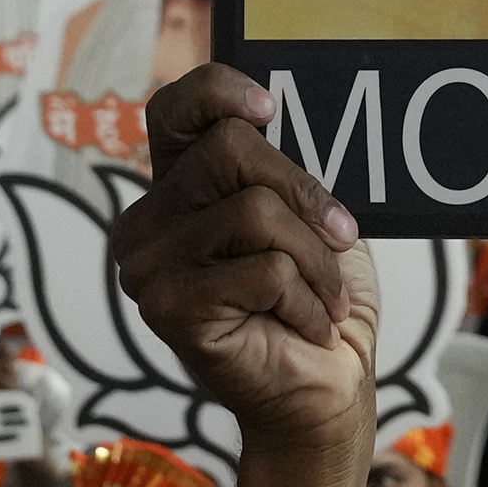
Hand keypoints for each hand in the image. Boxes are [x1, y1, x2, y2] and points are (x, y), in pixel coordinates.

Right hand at [111, 64, 378, 457]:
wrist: (323, 395)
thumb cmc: (316, 302)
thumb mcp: (307, 219)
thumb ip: (283, 170)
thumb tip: (289, 111)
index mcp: (174, 189)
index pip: (173, 110)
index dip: (219, 91)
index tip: (271, 107)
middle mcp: (145, 222)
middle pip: (227, 150)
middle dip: (305, 193)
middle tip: (341, 236)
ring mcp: (149, 267)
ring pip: (255, 211)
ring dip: (316, 259)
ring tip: (326, 298)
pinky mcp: (170, 310)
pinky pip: (264, 270)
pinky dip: (308, 299)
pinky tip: (308, 326)